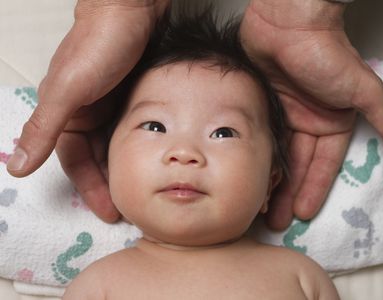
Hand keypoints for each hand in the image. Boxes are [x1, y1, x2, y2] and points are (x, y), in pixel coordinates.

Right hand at [7, 0, 169, 221]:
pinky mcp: (128, 96)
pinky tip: (148, 159)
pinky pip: (128, 130)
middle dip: (108, 182)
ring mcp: (108, 104)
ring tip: (140, 189)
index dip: (89, 186)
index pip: (75, 160)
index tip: (108, 209)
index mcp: (65, 114)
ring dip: (123, 167)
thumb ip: (45, 128)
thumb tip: (17, 168)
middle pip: (95, 157)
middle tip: (128, 207)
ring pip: (113, 145)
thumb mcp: (69, 90)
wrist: (131, 10)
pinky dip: (135, 146)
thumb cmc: (99, 46)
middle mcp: (85, 112)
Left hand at [241, 0, 382, 229]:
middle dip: (288, 193)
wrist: (289, 24)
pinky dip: (257, 156)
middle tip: (275, 221)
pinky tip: (248, 173)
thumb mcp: (363, 93)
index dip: (313, 189)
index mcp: (330, 123)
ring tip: (258, 205)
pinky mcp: (263, 106)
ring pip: (277, 155)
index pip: (321, 165)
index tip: (302, 214)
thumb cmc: (327, 55)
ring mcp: (283, 115)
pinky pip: (260, 137)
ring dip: (270, 179)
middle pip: (296, 165)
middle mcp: (307, 122)